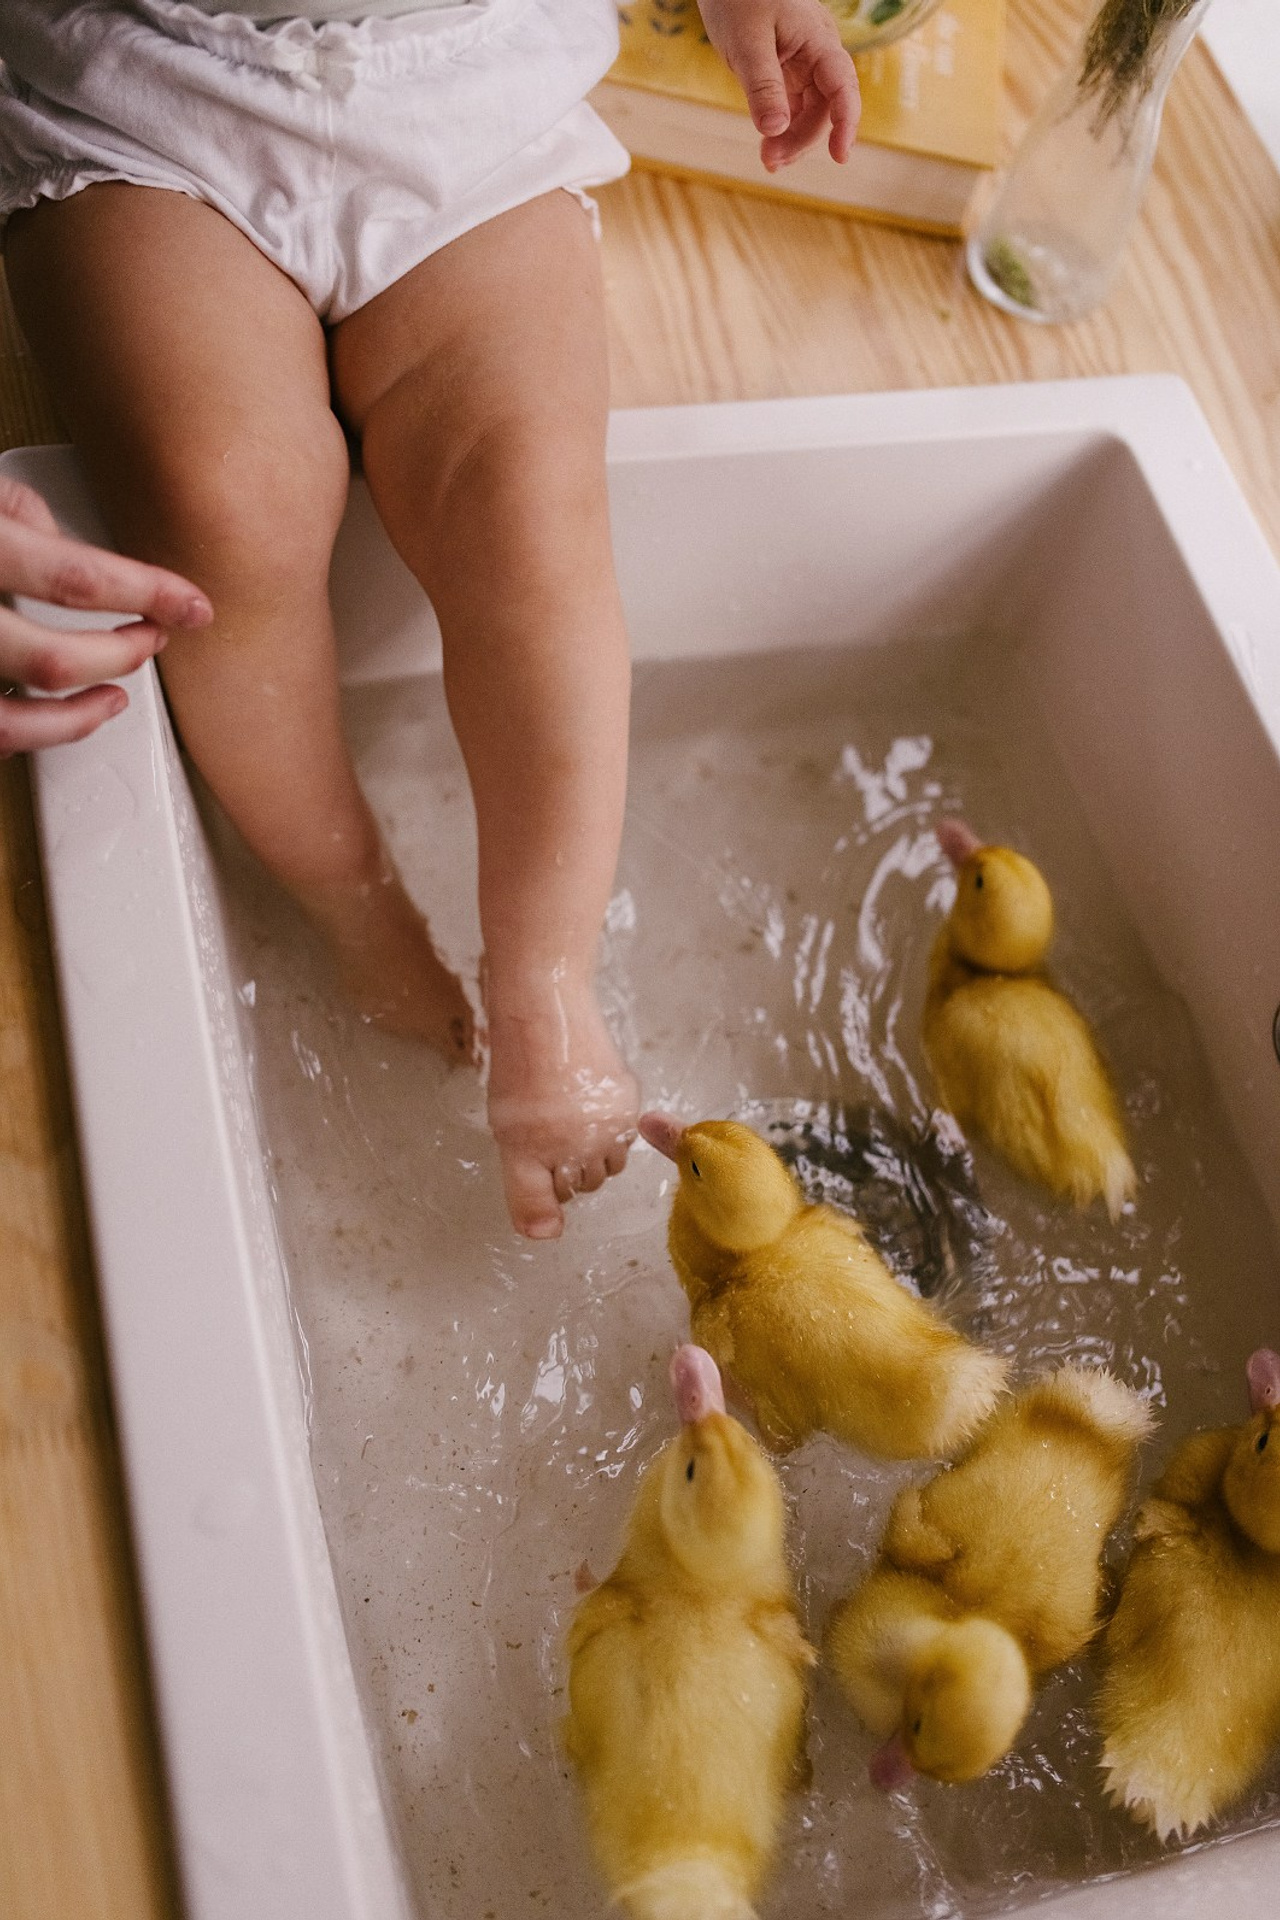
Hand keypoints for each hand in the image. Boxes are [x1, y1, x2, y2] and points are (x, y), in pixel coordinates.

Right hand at [0, 475, 211, 756]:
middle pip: (56, 660)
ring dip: (79, 719)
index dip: (147, 595)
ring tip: (116, 698)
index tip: (194, 606)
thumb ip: (23, 515)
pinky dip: (31, 736)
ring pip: (15, 723)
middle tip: (154, 638)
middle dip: (121, 656)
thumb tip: (67, 541)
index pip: (76, 579)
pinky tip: (54, 723)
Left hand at [698, 0, 859, 170]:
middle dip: (802, 138)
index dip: (845, 122)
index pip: (842, 85)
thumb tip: (775, 130)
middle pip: (824, 107)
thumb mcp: (746, 42)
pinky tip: (770, 147)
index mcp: (817, 40)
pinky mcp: (786, 72)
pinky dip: (783, 129)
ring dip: (792, 139)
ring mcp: (803, 63)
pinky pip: (793, 106)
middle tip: (770, 161)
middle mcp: (817, 53)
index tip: (839, 156)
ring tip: (769, 161)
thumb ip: (762, 86)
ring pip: (810, 111)